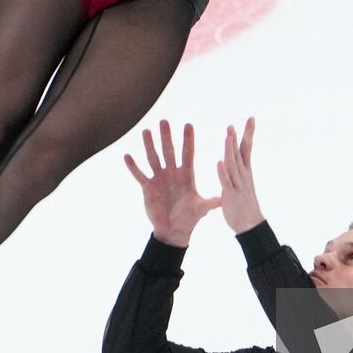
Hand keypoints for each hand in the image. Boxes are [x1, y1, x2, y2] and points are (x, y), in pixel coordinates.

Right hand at [125, 120, 221, 246]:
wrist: (173, 231)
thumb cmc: (189, 218)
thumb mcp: (201, 209)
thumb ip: (211, 202)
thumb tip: (225, 198)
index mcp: (186, 175)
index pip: (188, 153)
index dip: (188, 140)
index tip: (188, 124)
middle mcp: (172, 173)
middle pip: (169, 151)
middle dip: (166, 136)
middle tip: (165, 120)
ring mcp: (159, 179)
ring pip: (153, 158)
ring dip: (149, 145)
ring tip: (146, 131)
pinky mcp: (148, 188)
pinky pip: (139, 175)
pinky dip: (133, 166)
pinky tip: (127, 156)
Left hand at [217, 117, 264, 233]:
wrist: (250, 225)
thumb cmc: (245, 203)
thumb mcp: (244, 182)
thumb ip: (241, 168)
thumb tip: (238, 155)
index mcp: (245, 171)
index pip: (247, 148)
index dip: (248, 133)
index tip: (250, 118)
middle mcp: (243, 175)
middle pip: (241, 153)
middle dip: (238, 137)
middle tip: (234, 123)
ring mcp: (238, 184)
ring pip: (233, 164)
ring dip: (230, 149)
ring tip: (227, 136)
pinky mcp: (231, 195)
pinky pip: (226, 182)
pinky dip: (223, 172)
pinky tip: (219, 162)